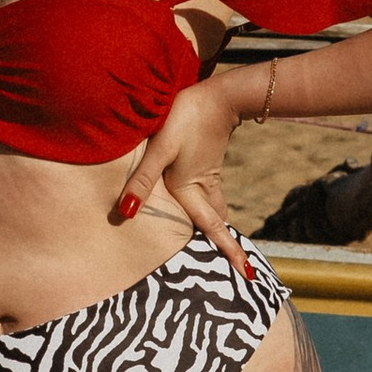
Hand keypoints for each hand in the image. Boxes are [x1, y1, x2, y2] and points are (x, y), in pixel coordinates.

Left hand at [113, 73, 255, 279]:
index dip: (229, 252)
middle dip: (224, 247)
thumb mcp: (160, 149)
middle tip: (236, 270)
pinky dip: (211, 211)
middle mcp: (202, 189)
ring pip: (215, 211)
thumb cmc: (185, 119)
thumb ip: (142, 180)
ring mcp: (208, 177)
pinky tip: (199, 209)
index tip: (247, 276)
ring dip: (217, 229)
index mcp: (190, 190)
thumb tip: (124, 212)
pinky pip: (212, 198)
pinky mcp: (207, 166)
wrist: (217, 95)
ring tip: (218, 246)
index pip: (213, 229)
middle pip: (215, 225)